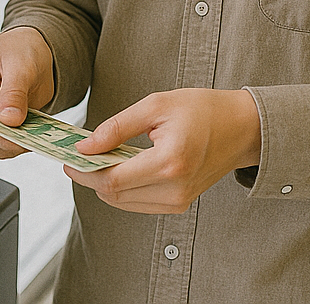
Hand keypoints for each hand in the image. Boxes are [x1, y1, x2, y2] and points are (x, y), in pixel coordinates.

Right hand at [0, 26, 54, 158]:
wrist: (32, 51)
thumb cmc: (20, 47)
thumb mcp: (22, 63)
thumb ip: (15, 91)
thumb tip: (9, 117)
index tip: (8, 129)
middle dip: (0, 137)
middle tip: (26, 135)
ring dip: (8, 143)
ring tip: (31, 134)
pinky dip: (11, 144)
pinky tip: (27, 136)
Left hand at [64, 88, 260, 213]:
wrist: (240, 127)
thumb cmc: (203, 110)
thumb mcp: (157, 105)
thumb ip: (118, 126)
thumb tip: (86, 145)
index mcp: (170, 161)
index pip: (114, 180)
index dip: (85, 171)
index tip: (69, 158)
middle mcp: (174, 188)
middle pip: (115, 196)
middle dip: (91, 177)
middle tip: (78, 156)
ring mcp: (178, 201)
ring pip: (124, 203)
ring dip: (105, 183)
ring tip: (98, 158)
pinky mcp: (179, 204)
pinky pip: (139, 202)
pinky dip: (123, 187)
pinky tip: (119, 165)